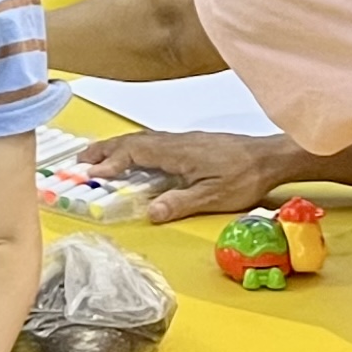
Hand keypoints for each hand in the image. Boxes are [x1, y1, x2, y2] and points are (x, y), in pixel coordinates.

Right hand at [71, 129, 294, 225]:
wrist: (271, 157)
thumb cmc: (246, 175)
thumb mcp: (214, 196)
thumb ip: (181, 203)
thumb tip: (151, 212)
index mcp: (177, 152)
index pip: (135, 152)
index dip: (111, 161)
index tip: (92, 172)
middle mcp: (176, 142)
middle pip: (132, 141)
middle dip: (104, 149)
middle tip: (81, 159)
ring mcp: (183, 140)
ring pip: (142, 139)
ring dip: (117, 147)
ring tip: (99, 157)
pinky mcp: (191, 143)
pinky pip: (153, 141)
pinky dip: (134, 147)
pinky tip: (135, 157)